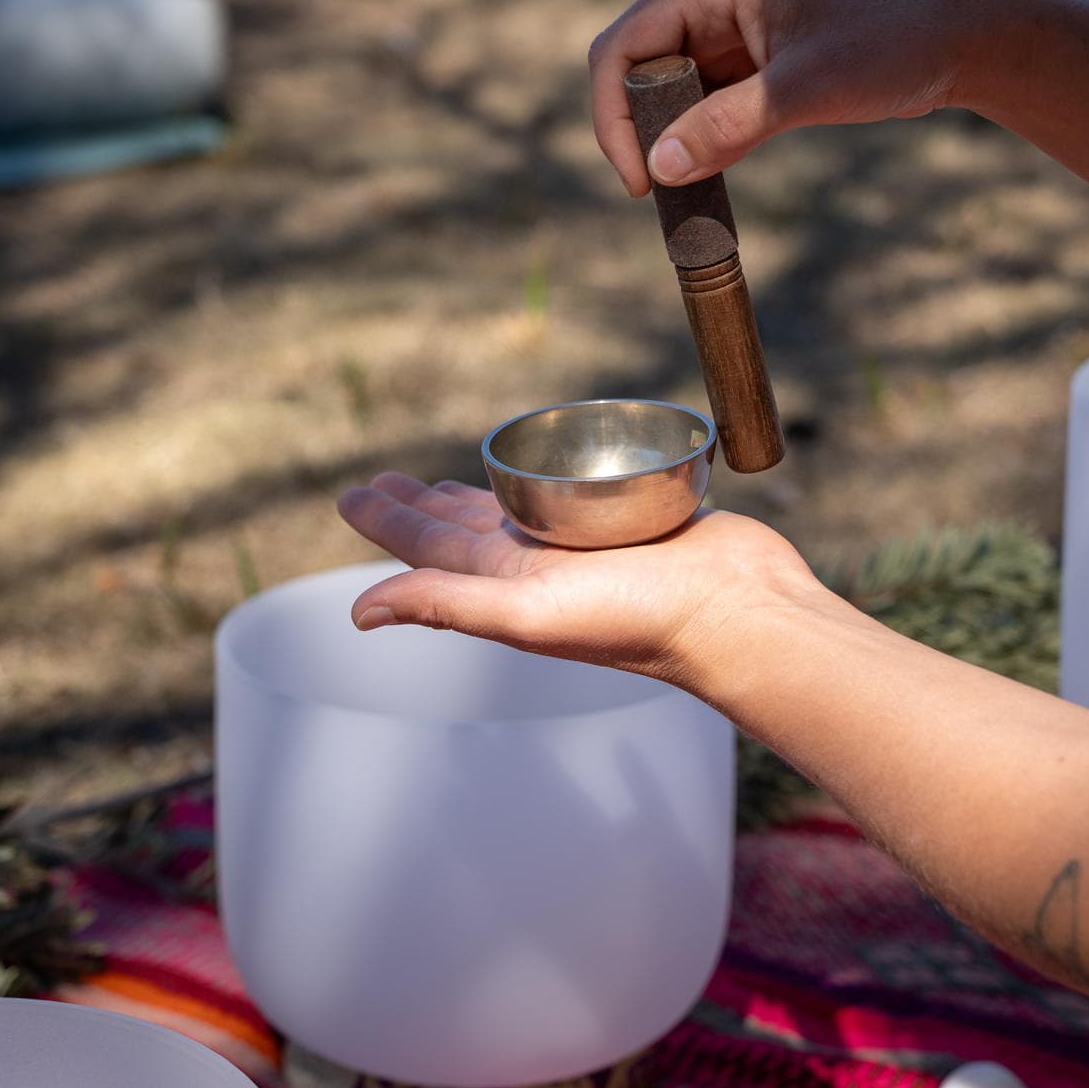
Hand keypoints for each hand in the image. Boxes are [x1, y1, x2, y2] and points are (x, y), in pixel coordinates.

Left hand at [335, 472, 822, 683]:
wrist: (738, 610)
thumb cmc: (638, 619)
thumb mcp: (527, 613)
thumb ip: (445, 603)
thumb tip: (359, 613)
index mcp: (507, 584)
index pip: (430, 545)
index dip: (387, 521)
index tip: (350, 496)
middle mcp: (540, 563)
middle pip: (463, 525)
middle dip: (418, 504)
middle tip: (379, 482)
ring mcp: (586, 542)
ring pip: (515, 508)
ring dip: (473, 492)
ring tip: (440, 479)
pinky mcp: (632, 518)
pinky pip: (575, 491)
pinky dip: (550, 476)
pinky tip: (545, 469)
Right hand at [590, 0, 993, 194]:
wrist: (959, 42)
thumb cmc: (892, 44)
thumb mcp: (807, 89)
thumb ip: (729, 126)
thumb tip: (659, 167)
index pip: (625, 47)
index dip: (615, 116)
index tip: (638, 181)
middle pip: (639, 70)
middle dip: (643, 132)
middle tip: (661, 194)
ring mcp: (728, 27)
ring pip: (668, 94)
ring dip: (672, 143)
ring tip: (686, 195)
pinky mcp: (750, 61)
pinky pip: (702, 106)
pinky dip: (701, 144)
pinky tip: (708, 179)